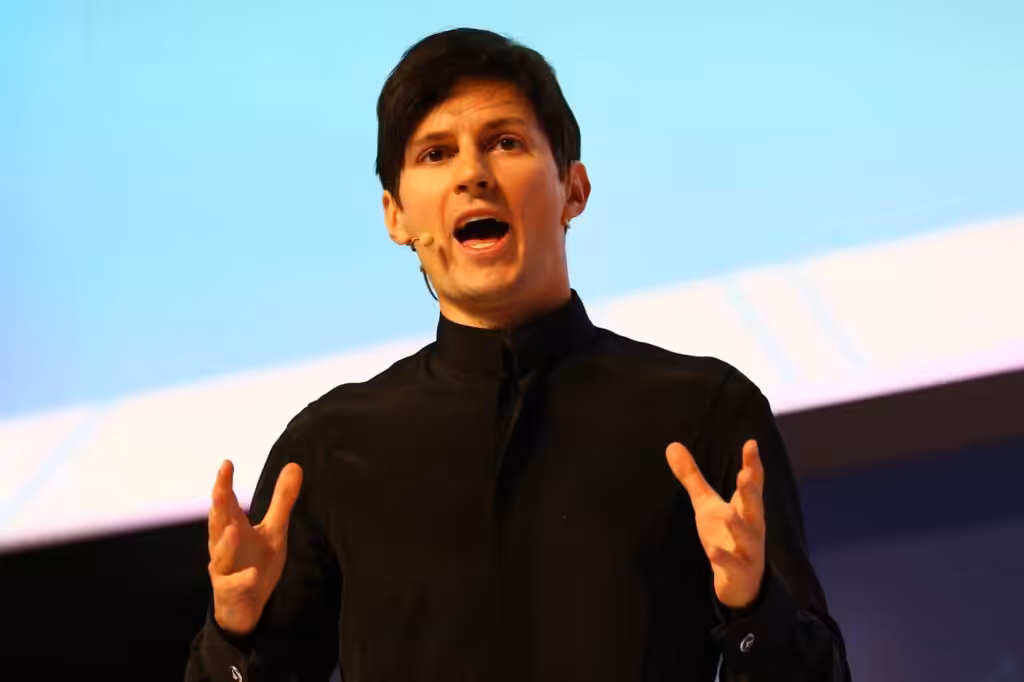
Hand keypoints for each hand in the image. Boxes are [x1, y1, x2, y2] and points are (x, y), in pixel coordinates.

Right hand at [207, 459, 302, 635]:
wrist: (246, 606)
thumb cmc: (256, 562)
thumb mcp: (274, 530)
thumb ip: (281, 500)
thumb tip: (293, 465)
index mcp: (233, 528)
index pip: (227, 502)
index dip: (224, 483)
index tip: (226, 463)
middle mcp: (224, 546)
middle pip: (217, 523)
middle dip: (218, 505)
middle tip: (220, 487)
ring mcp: (224, 570)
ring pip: (220, 555)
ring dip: (226, 543)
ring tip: (234, 529)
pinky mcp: (229, 592)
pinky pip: (233, 585)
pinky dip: (241, 580)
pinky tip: (251, 575)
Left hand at [666, 440, 765, 608]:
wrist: (741, 582)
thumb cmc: (726, 535)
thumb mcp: (706, 504)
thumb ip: (692, 477)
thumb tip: (672, 445)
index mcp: (746, 508)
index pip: (752, 483)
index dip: (752, 464)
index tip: (751, 444)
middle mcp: (751, 526)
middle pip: (754, 506)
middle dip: (750, 491)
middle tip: (745, 473)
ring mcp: (748, 550)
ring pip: (747, 537)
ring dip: (738, 526)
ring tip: (727, 513)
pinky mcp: (739, 571)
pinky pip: (732, 564)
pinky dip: (723, 558)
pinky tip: (712, 551)